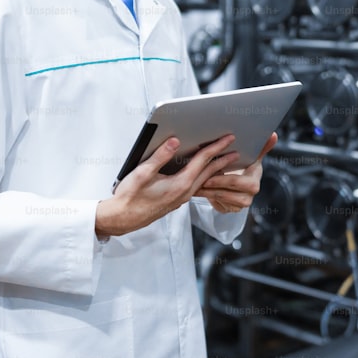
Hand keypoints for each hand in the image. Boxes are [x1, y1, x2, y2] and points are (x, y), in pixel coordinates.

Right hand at [96, 134, 238, 237]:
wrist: (122, 219)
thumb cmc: (130, 198)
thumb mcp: (143, 173)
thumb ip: (160, 156)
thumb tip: (175, 141)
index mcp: (180, 184)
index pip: (203, 161)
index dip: (216, 147)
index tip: (228, 138)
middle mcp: (185, 192)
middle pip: (209, 171)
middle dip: (222, 158)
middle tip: (234, 146)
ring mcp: (181, 198)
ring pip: (204, 180)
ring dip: (216, 168)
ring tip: (226, 160)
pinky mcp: (176, 200)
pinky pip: (197, 186)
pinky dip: (204, 177)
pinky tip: (204, 173)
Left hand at [194, 132, 277, 212]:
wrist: (242, 185)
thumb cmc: (246, 168)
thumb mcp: (253, 158)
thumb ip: (263, 147)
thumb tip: (274, 134)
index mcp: (253, 184)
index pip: (236, 182)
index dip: (222, 179)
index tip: (209, 174)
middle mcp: (248, 197)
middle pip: (225, 192)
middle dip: (212, 186)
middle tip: (199, 180)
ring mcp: (238, 206)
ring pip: (219, 199)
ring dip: (207, 192)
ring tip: (195, 184)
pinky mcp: (229, 210)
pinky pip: (216, 205)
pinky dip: (206, 197)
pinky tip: (198, 190)